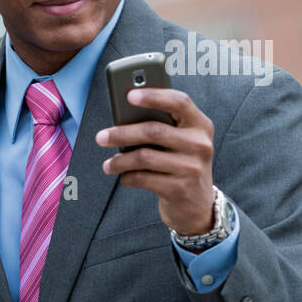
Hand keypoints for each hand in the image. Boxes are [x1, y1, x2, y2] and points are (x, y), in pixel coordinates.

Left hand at [95, 88, 214, 234]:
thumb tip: (123, 117)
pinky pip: (142, 178)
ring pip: (144, 157)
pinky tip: (124, 177)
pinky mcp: (179, 189)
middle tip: (101, 137)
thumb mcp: (181, 143)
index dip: (154, 96)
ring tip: (108, 165)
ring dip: (119, 161)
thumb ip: (162, 127)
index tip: (129, 95)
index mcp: (200, 125)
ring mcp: (191, 167)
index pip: (180, 102)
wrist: (198, 205)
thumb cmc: (180, 165)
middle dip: (122, 133)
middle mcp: (200, 144)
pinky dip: (127, 177)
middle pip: (153, 131)